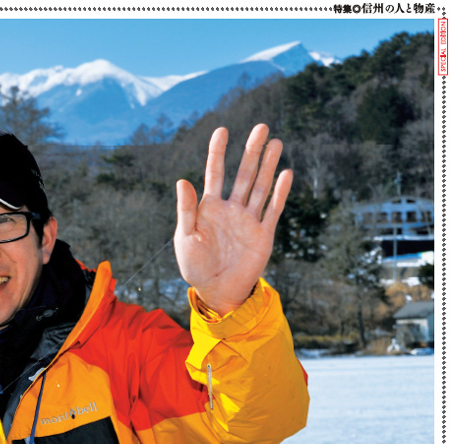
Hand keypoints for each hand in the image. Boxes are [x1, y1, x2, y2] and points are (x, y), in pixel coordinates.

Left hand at [174, 124, 292, 316]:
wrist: (217, 292)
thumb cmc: (195, 267)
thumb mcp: (185, 239)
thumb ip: (186, 210)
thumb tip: (183, 181)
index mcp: (209, 208)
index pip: (215, 173)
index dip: (218, 152)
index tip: (222, 130)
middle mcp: (231, 209)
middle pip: (243, 174)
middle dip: (252, 151)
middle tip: (262, 127)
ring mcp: (248, 220)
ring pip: (260, 187)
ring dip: (268, 165)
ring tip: (276, 142)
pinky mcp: (263, 234)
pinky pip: (273, 210)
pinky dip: (279, 193)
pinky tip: (286, 174)